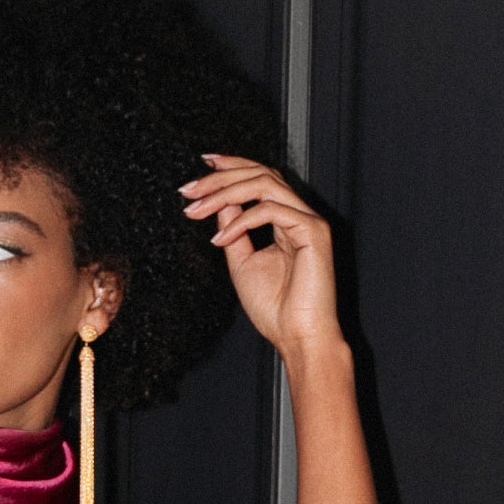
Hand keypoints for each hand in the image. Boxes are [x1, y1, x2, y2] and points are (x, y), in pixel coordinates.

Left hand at [182, 154, 342, 358]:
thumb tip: (219, 201)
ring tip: (196, 209)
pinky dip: (241, 221)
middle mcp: (300, 215)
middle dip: (220, 178)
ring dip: (225, 192)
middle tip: (189, 189)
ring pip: (265, 184)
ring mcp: (309, 221)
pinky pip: (272, 210)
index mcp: (287, 220)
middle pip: (261, 174)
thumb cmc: (275, 309)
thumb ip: (233, 229)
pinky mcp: (314, 231)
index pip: (260, 179)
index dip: (232, 166)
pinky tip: (222, 238)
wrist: (298, 338)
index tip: (202, 165)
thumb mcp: (242, 263)